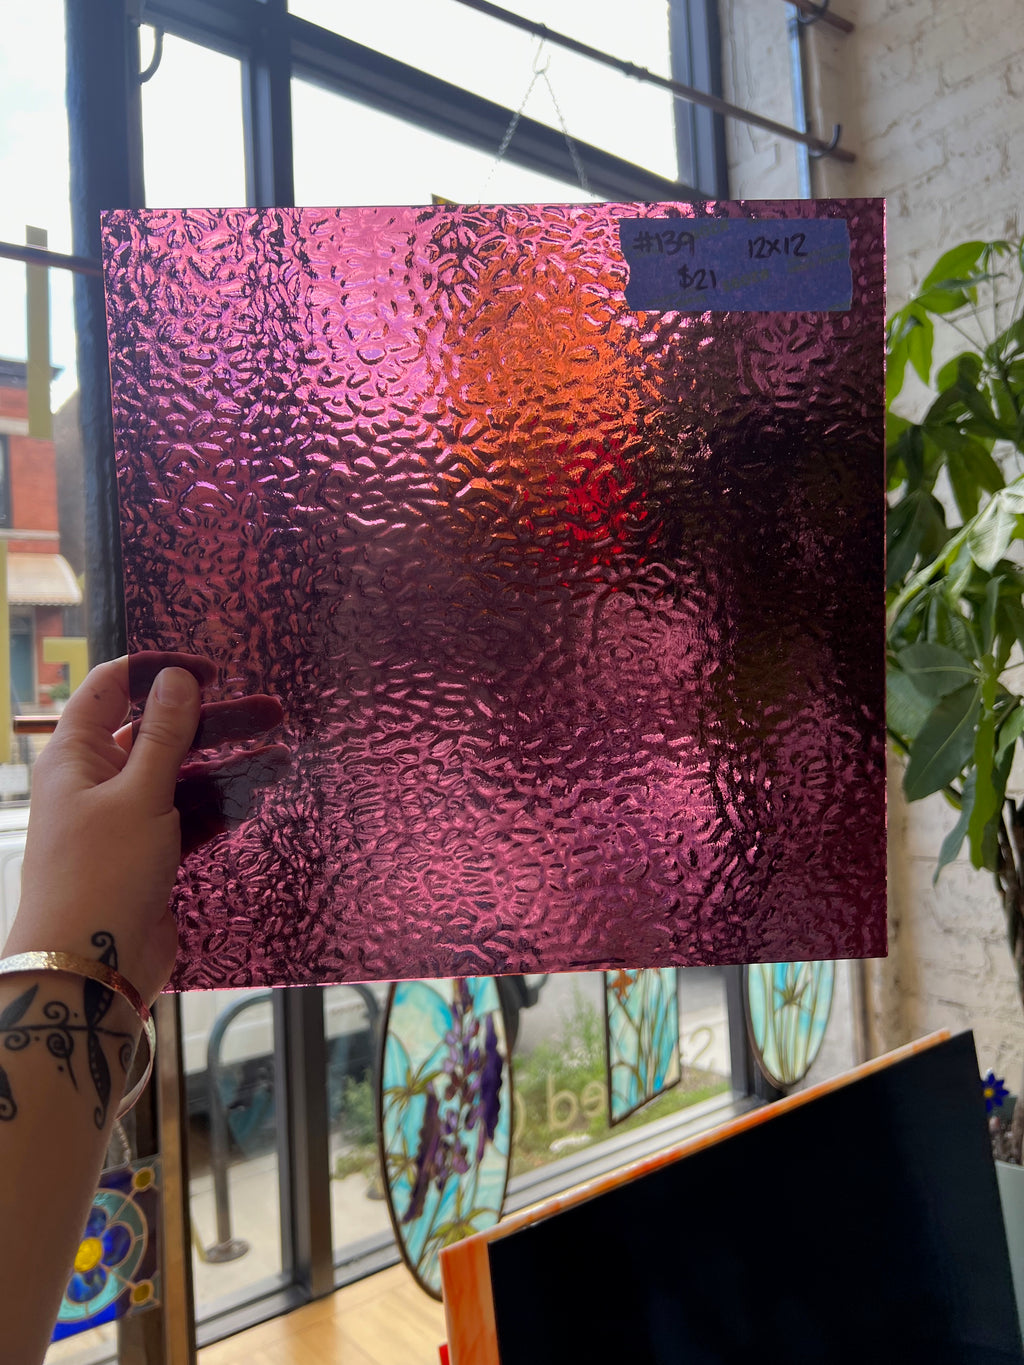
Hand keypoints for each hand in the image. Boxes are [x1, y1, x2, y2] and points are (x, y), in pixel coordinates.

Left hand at [5, 653, 288, 1002]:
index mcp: (77, 755)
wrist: (89, 969)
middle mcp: (97, 780)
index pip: (111, 689)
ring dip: (228, 766)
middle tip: (272, 711)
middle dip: (214, 721)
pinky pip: (190, 816)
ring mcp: (125, 818)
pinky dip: (221, 806)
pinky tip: (260, 795)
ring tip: (283, 757)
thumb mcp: (139, 796)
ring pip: (182, 777)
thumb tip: (177, 676)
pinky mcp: (150, 853)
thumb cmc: (101, 874)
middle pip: (159, 733)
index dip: (157, 672)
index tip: (210, 672)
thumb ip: (164, 735)